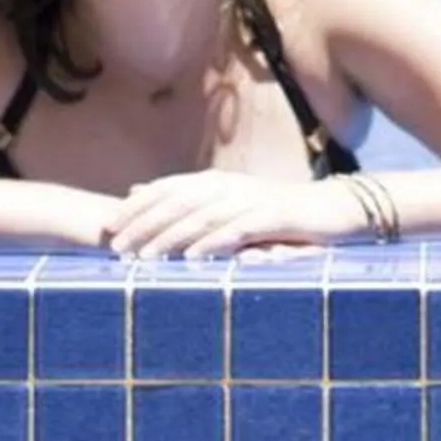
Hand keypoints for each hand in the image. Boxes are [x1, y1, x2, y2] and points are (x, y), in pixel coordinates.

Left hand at [102, 170, 365, 260]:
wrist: (332, 209)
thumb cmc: (277, 212)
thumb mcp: (229, 202)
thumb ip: (185, 198)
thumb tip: (140, 190)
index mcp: (217, 181)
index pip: (169, 189)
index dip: (137, 207)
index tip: (108, 227)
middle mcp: (230, 185)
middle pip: (179, 202)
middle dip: (144, 223)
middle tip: (116, 246)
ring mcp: (252, 199)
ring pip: (203, 217)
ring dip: (170, 237)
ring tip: (144, 257)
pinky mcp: (273, 216)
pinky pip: (237, 230)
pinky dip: (212, 243)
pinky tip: (192, 258)